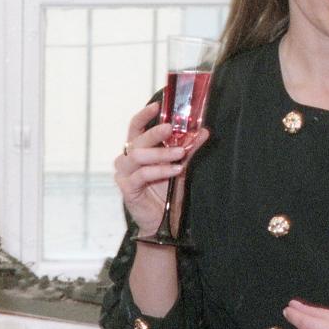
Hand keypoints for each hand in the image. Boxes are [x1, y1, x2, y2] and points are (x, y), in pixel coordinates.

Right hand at [117, 101, 208, 238]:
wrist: (163, 222)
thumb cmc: (168, 193)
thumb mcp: (180, 166)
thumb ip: (189, 149)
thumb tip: (204, 131)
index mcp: (137, 150)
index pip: (135, 128)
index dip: (143, 115)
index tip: (157, 106)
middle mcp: (127, 160)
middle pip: (137, 140)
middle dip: (156, 133)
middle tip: (172, 129)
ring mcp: (125, 174)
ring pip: (138, 155)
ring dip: (161, 153)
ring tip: (180, 154)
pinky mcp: (127, 189)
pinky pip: (142, 175)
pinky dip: (160, 170)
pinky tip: (175, 170)